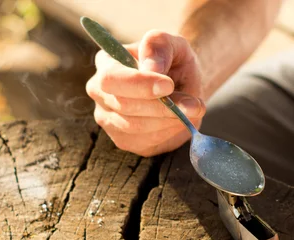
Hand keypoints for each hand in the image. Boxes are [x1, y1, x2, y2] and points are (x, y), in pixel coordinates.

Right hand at [86, 30, 205, 156]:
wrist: (184, 85)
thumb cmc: (174, 61)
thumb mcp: (172, 44)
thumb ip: (159, 47)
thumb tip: (151, 69)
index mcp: (106, 62)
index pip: (111, 78)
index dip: (140, 85)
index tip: (168, 85)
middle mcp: (100, 92)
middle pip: (124, 106)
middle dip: (162, 106)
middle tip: (193, 104)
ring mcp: (109, 119)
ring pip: (137, 127)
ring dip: (170, 120)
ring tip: (191, 108)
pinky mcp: (124, 141)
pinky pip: (147, 142)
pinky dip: (169, 132)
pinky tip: (179, 120)